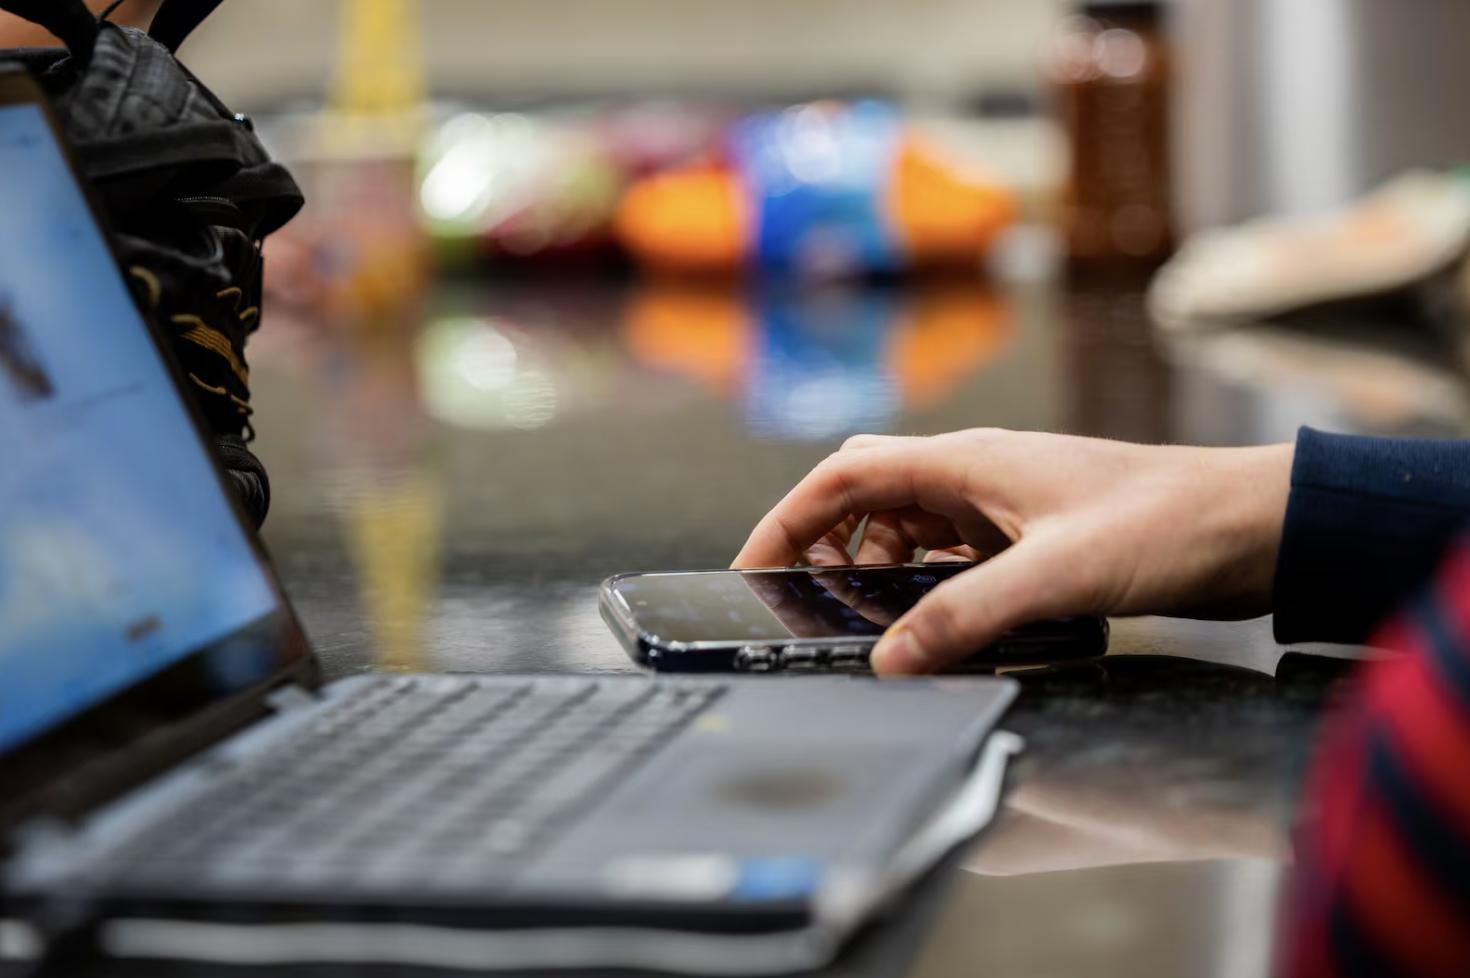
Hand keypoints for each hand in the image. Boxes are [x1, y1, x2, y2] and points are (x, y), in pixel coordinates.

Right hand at [732, 430, 1292, 673]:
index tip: (752, 564)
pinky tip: (933, 620)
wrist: (1254, 525)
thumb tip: (889, 660)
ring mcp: (1004, 503)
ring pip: (910, 525)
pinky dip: (927, 583)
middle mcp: (977, 475)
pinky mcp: (1032, 534)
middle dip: (823, 539)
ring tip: (860, 617)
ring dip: (876, 565)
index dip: (787, 517)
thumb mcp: (1057, 575)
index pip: (845, 476)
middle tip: (799, 594)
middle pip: (867, 493)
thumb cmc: (1168, 523)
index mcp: (967, 463)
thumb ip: (967, 617)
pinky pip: (954, 553)